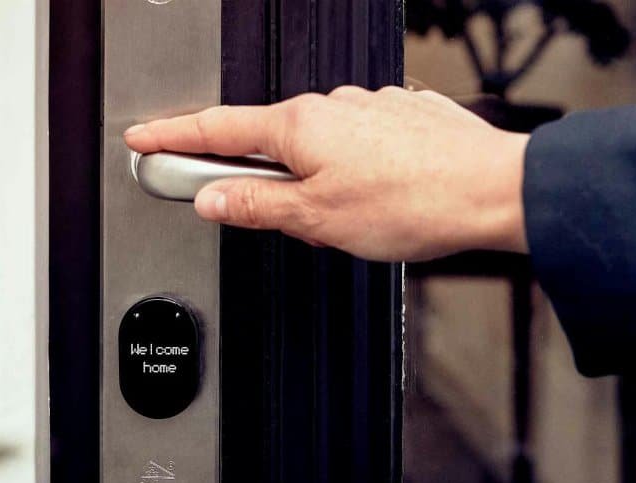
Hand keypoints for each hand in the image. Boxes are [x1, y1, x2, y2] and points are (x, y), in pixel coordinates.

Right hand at [123, 86, 529, 261]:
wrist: (493, 191)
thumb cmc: (414, 202)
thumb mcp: (316, 219)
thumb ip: (255, 206)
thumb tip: (213, 198)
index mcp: (298, 125)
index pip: (215, 129)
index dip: (172, 137)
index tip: (142, 137)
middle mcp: (330, 106)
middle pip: (269, 144)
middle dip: (269, 187)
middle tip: (291, 225)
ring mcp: (367, 109)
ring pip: (316, 151)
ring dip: (316, 187)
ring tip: (352, 223)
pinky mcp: (399, 120)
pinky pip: (355, 149)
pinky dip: (353, 176)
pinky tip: (379, 203)